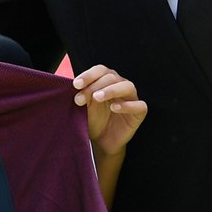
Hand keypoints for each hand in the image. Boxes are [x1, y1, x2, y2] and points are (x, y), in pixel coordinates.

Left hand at [73, 64, 146, 207]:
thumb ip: (82, 93)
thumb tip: (72, 84)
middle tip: (80, 98)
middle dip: (94, 86)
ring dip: (111, 90)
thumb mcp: (84, 105)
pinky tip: (115, 108)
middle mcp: (120, 85)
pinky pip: (139, 105)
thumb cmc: (92, 119)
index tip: (75, 84)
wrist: (101, 141)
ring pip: (127, 86)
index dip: (88, 75)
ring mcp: (131, 98)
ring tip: (97, 97)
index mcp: (107, 79)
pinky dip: (127, 105)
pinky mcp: (139, 112)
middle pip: (111, 77)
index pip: (100, 70)